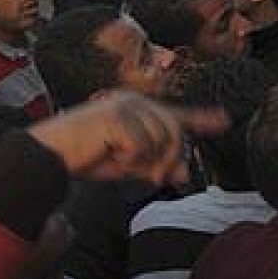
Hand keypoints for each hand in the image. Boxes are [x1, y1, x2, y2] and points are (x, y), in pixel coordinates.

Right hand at [27, 93, 226, 185]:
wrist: (51, 156)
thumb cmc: (87, 158)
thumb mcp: (129, 165)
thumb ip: (157, 164)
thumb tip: (185, 174)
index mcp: (138, 109)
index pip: (177, 115)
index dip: (203, 118)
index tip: (226, 119)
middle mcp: (135, 102)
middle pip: (175, 134)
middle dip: (167, 159)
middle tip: (149, 176)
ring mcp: (126, 106)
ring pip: (161, 141)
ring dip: (143, 162)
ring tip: (118, 160)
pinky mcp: (116, 117)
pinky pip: (142, 147)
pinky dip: (128, 160)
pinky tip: (108, 154)